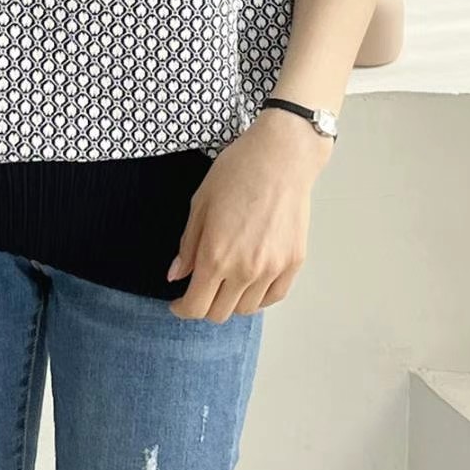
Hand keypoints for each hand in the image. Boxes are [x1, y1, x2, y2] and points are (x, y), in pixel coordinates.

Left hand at [167, 108, 333, 322]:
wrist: (281, 156)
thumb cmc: (237, 172)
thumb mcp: (200, 204)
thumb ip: (188, 246)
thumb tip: (177, 276)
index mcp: (216, 255)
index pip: (196, 306)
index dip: (182, 309)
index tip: (178, 302)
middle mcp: (245, 269)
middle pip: (220, 313)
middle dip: (204, 306)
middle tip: (200, 289)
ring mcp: (272, 268)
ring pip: (247, 309)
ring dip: (231, 302)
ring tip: (226, 282)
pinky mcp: (293, 263)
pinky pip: (273, 297)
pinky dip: (259, 296)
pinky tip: (250, 281)